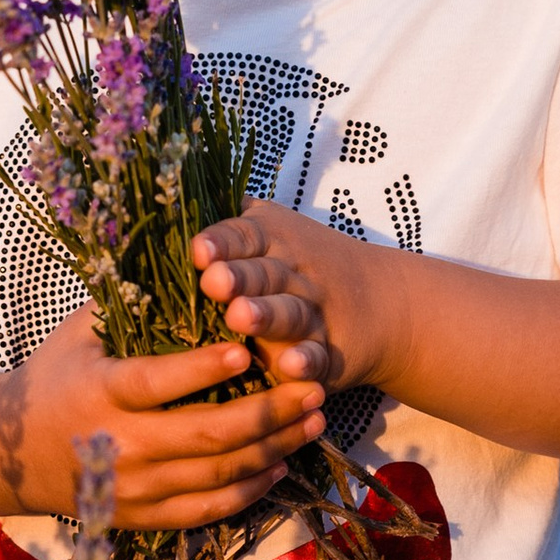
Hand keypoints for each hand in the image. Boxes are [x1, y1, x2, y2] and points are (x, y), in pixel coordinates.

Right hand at [9, 305, 326, 529]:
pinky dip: (250, 490)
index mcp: (99, 392)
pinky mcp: (142, 516)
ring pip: (218, 475)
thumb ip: (127, 302)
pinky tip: (280, 463)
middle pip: (207, 435)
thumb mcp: (77, 333)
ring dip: (274, 447)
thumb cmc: (53, 377)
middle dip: (270, 412)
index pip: (157, 383)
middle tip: (313, 387)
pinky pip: (207, 510)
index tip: (247, 351)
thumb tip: (185, 260)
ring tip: (314, 420)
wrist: (9, 454)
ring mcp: (132, 487)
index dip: (204, 370)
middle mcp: (118, 446)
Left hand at [190, 198, 358, 385]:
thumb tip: (174, 193)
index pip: (245, 236)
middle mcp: (290, 276)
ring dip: (266, 315)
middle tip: (215, 282)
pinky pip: (318, 356)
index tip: (199, 250)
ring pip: (288, 313)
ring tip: (240, 318)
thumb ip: (231, 226)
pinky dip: (306, 361)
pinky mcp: (328, 354)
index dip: (222, 242)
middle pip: (263, 273)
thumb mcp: (274, 236)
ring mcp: (312, 315)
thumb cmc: (303, 268)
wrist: (386, 304)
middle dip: (239, 277)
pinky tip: (290, 365)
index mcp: (271, 242)